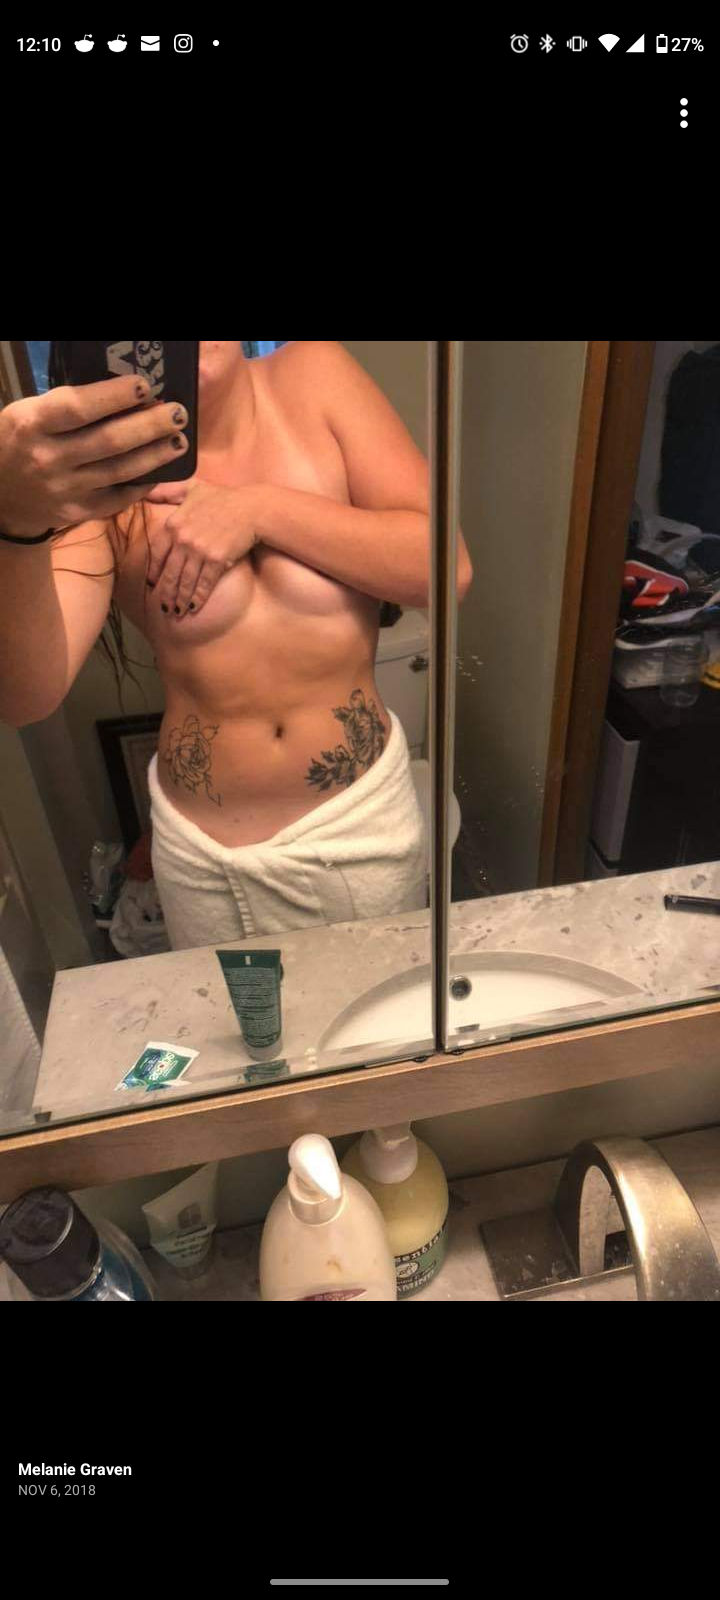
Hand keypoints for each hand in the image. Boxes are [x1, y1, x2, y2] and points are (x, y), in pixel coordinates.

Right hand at [0, 376, 189, 539]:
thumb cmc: (22, 441)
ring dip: (155, 455)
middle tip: (178, 413)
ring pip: (120, 471)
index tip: (145, 386)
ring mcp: (64, 490)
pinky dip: (142, 484)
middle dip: (150, 425)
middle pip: (109, 441)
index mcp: (33, 425)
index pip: (78, 407)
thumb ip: (68, 406)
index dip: (114, 396)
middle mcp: (48, 459)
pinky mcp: (78, 513)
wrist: (2, 497)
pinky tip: (161, 470)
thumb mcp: (30, 414)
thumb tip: (126, 397)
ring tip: (179, 441)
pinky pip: (118, 498)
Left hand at [143, 479, 260, 616]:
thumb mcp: (191, 486)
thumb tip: (144, 491)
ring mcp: (200, 551)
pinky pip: (204, 584)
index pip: (157, 553)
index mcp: (174, 523)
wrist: (252, 509)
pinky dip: (198, 598)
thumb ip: (166, 491)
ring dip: (179, 600)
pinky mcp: (217, 560)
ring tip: (176, 613)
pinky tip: (193, 608)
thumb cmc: (223, 497)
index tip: (152, 584)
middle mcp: (183, 539)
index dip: (154, 572)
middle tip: (162, 607)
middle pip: (170, 573)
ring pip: (185, 582)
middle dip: (165, 593)